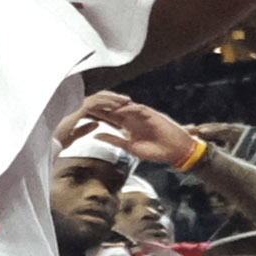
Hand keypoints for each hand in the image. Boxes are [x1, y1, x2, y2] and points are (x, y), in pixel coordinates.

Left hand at [67, 89, 207, 169]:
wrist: (175, 151)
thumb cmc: (155, 150)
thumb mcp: (130, 147)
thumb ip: (114, 140)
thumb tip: (96, 135)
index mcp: (126, 126)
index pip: (107, 118)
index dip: (95, 116)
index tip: (80, 116)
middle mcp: (131, 118)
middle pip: (112, 109)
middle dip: (99, 107)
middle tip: (84, 105)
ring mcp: (141, 115)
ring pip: (123, 106)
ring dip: (112, 105)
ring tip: (98, 104)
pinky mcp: (151, 114)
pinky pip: (138, 108)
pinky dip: (128, 109)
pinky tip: (119, 111)